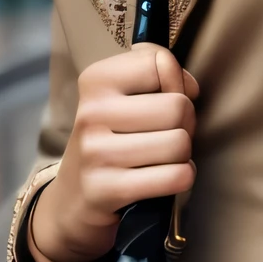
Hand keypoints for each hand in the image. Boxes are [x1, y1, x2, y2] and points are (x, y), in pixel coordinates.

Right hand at [28, 46, 198, 261]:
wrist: (73, 199)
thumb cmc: (111, 140)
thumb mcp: (122, 98)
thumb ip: (159, 74)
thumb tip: (189, 85)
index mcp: (96, 81)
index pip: (160, 63)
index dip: (175, 83)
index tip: (161, 100)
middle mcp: (91, 113)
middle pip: (178, 106)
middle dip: (185, 124)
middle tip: (166, 135)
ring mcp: (96, 152)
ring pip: (179, 143)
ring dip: (182, 155)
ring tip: (162, 158)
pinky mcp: (107, 189)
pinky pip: (175, 177)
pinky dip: (181, 178)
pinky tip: (164, 178)